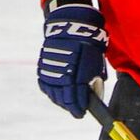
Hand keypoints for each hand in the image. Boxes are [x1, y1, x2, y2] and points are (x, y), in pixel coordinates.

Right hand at [36, 0, 106, 118]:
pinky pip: (45, 84)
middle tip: (75, 110)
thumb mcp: (95, 62)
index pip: (76, 99)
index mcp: (78, 75)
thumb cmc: (88, 43)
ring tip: (66, 102)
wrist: (70, 25)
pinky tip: (56, 93)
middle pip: (64, 99)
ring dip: (60, 100)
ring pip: (53, 93)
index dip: (79, 109)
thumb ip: (93, 80)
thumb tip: (92, 96)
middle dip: (70, 106)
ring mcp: (51, 71)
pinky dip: (51, 91)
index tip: (81, 113)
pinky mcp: (43, 66)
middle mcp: (63, 74)